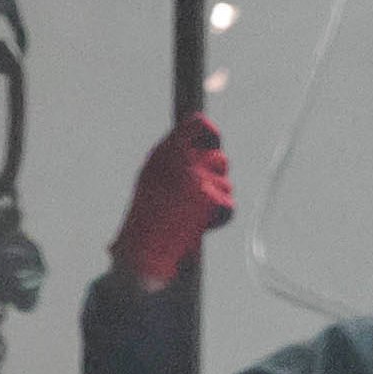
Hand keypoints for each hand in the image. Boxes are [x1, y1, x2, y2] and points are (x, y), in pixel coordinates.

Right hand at [110, 118, 236, 294]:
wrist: (143, 247)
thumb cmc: (149, 216)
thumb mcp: (154, 177)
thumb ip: (177, 159)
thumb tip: (207, 147)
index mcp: (166, 152)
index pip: (197, 125)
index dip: (210, 132)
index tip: (213, 139)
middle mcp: (181, 160)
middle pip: (220, 158)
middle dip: (217, 176)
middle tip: (198, 194)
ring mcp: (196, 177)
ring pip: (226, 184)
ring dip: (216, 199)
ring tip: (192, 214)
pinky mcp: (209, 197)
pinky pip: (228, 204)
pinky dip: (219, 217)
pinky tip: (200, 225)